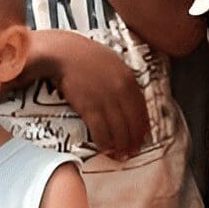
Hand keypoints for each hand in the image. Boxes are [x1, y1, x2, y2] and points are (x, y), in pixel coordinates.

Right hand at [36, 30, 148, 157]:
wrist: (64, 52)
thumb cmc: (85, 55)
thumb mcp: (112, 62)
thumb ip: (122, 80)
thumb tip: (126, 97)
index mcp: (129, 80)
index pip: (142, 109)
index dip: (143, 127)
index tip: (143, 137)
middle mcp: (120, 92)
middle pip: (131, 123)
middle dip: (133, 141)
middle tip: (132, 151)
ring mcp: (105, 100)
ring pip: (118, 129)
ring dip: (120, 145)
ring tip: (119, 155)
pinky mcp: (89, 107)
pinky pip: (100, 130)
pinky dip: (104, 142)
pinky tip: (105, 148)